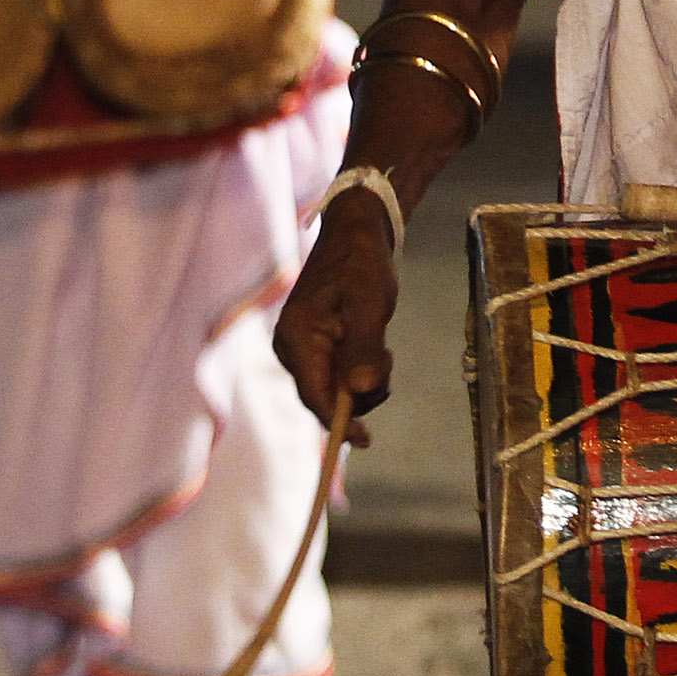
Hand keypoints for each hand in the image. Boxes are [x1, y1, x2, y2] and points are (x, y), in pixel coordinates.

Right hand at [274, 190, 403, 442]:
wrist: (355, 235)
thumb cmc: (362, 264)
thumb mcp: (371, 304)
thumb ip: (365, 348)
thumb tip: (361, 392)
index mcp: (296, 337)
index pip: (314, 395)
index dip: (339, 421)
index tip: (366, 440)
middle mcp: (291, 348)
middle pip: (325, 398)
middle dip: (360, 391)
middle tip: (386, 356)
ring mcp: (300, 350)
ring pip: (336, 391)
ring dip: (365, 381)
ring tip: (381, 345)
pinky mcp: (314, 350)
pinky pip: (337, 378)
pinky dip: (360, 372)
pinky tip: (372, 346)